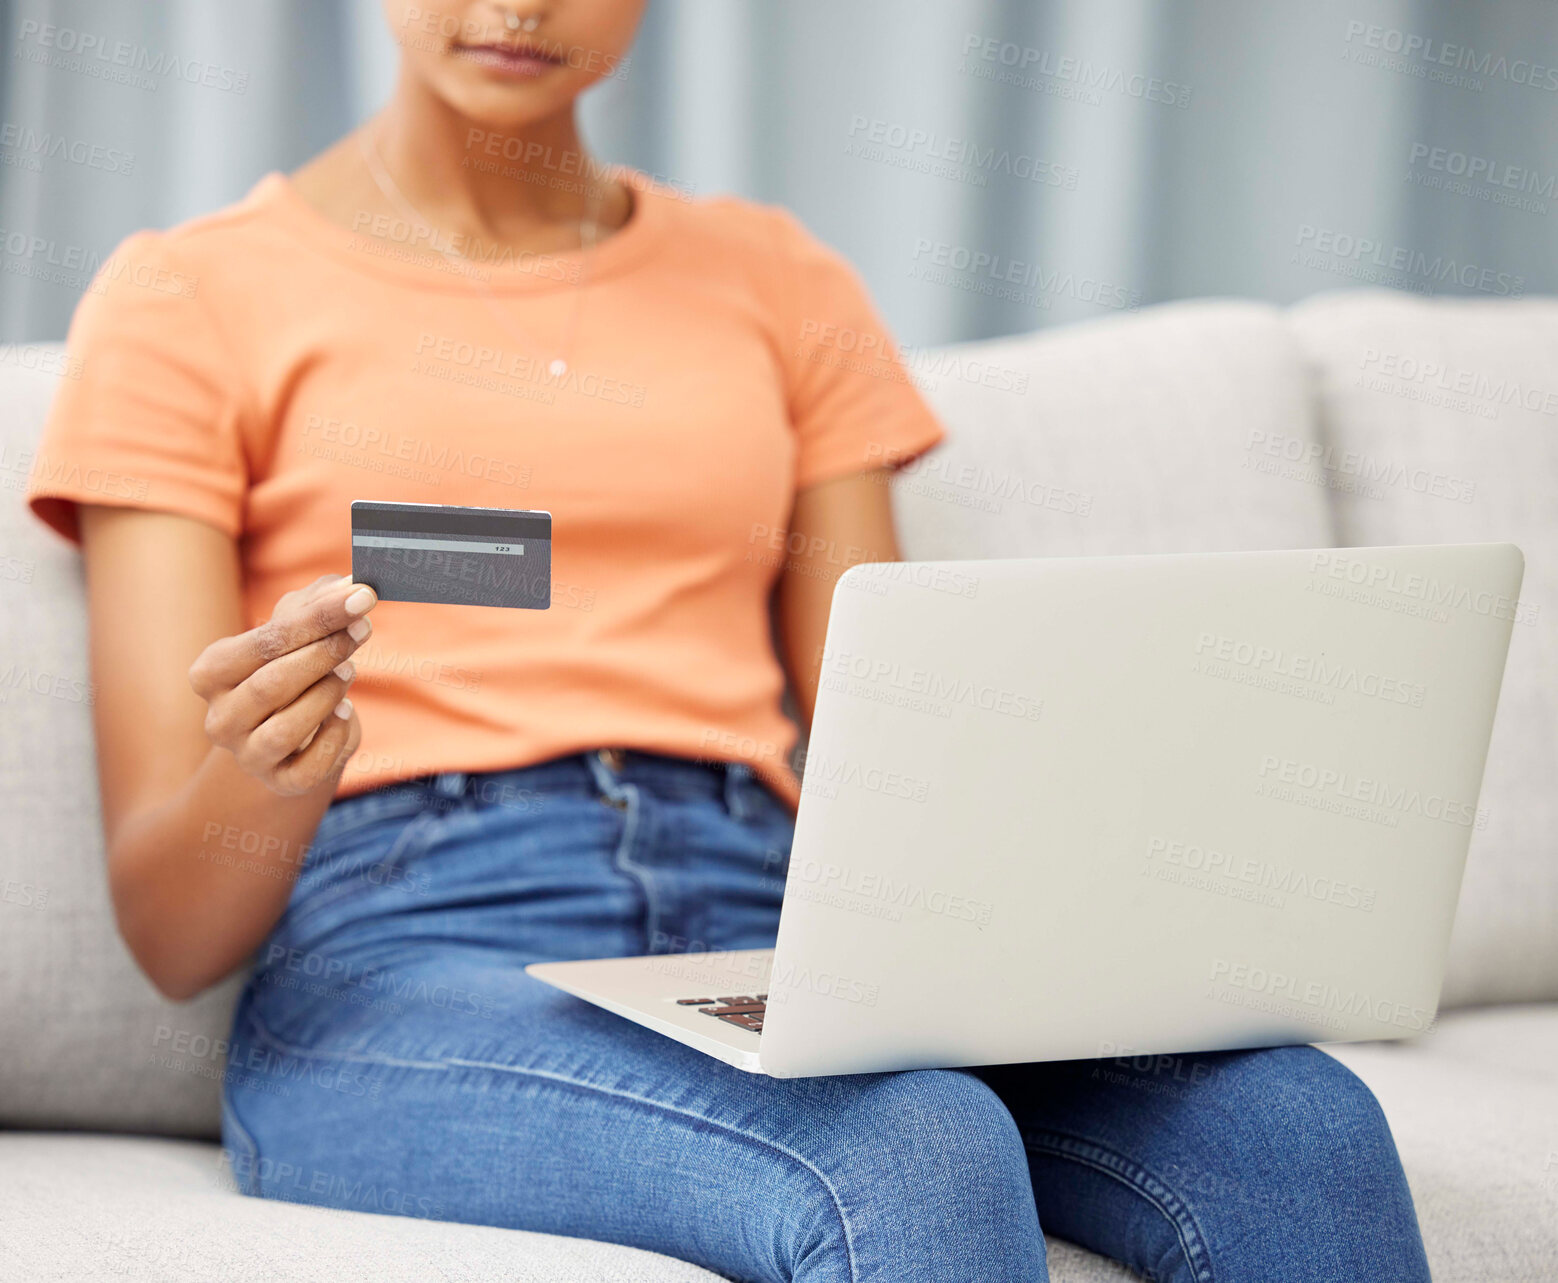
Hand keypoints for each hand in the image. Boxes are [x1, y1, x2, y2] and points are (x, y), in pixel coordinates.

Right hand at [188, 574, 376, 795]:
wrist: (289, 739)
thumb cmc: (291, 671)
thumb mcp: (295, 634)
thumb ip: (314, 604)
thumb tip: (347, 583)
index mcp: (210, 673)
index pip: (263, 643)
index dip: (316, 619)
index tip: (359, 597)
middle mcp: (219, 719)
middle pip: (273, 684)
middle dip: (326, 652)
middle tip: (363, 629)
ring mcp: (247, 755)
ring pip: (288, 727)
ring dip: (328, 693)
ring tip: (348, 671)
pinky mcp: (281, 782)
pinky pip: (313, 763)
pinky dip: (337, 733)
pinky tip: (345, 712)